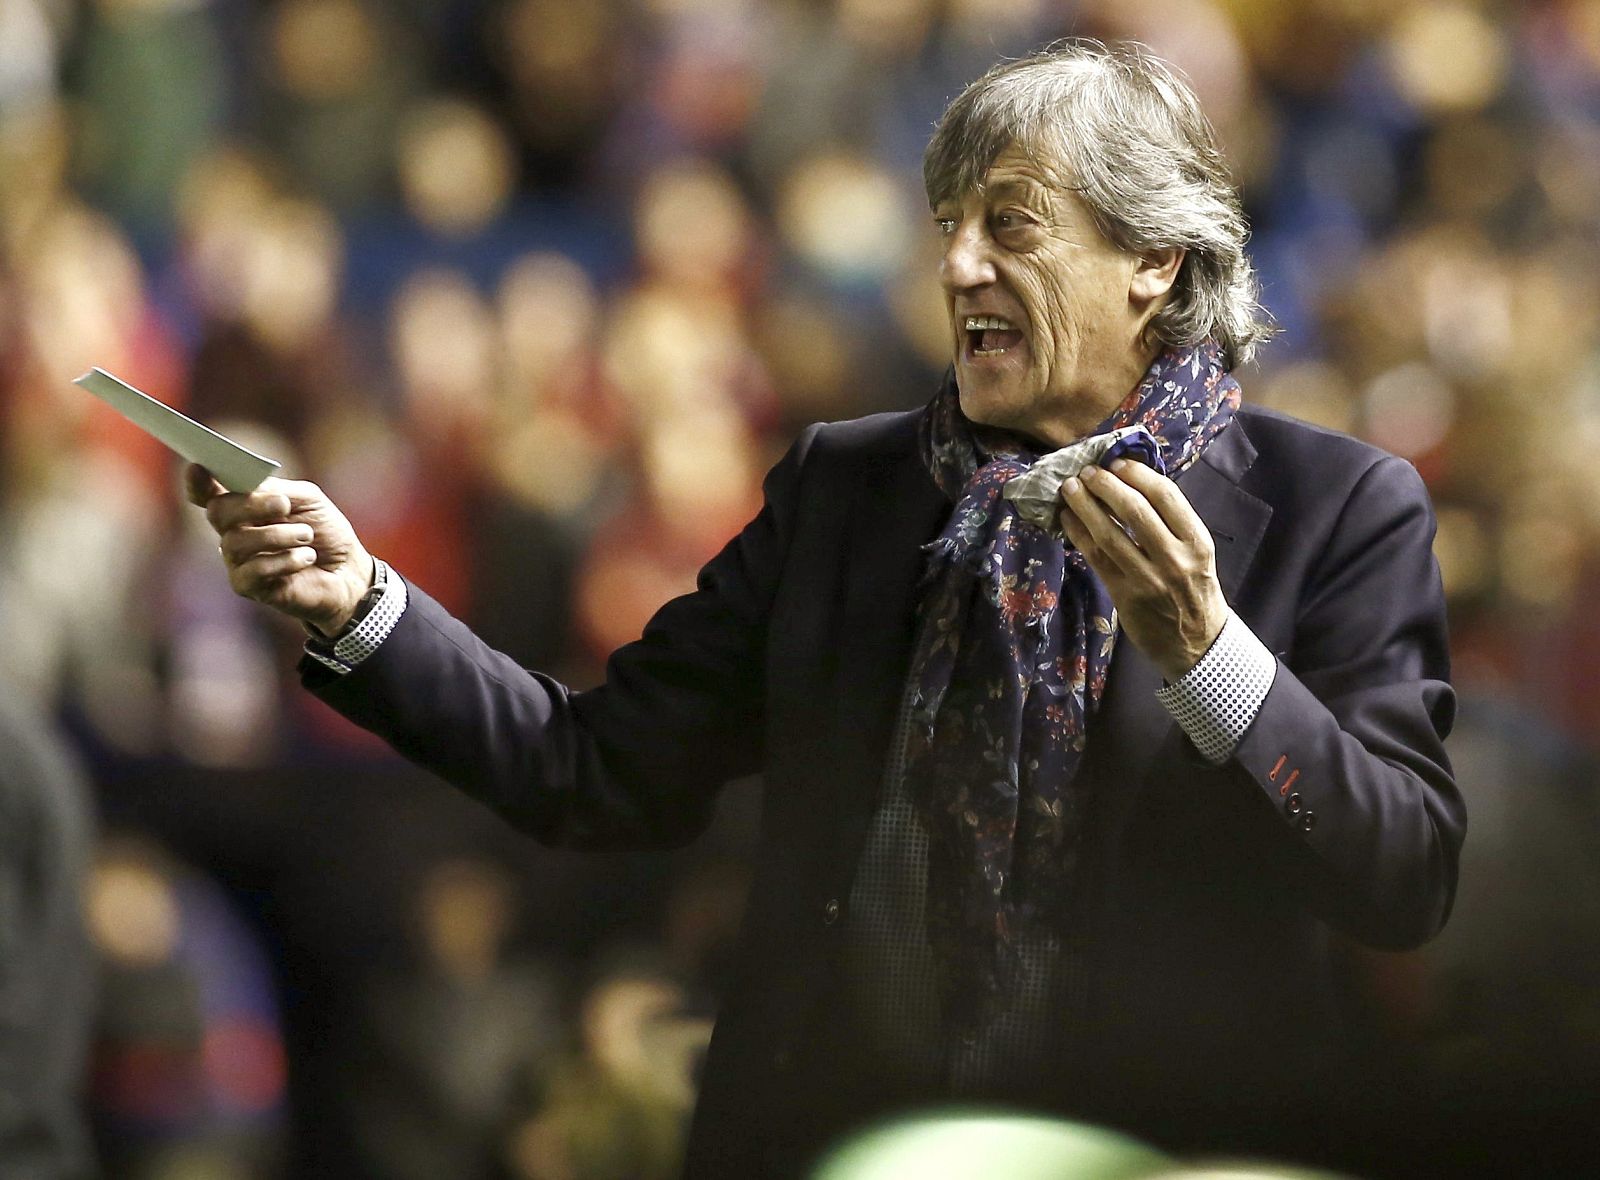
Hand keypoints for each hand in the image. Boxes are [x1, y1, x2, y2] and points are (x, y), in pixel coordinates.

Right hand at [185, 464, 374, 636]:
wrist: (347, 570)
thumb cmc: (324, 532)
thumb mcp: (307, 499)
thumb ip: (277, 489)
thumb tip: (250, 488)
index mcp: (243, 506)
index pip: (208, 493)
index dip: (198, 481)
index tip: (198, 466)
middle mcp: (233, 531)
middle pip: (217, 512)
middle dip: (250, 504)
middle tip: (284, 505)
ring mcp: (237, 560)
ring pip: (235, 542)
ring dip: (277, 535)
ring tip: (306, 536)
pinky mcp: (248, 586)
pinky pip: (253, 571)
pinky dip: (284, 561)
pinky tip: (306, 557)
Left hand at [1058, 458, 1225, 681]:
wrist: (1197, 641)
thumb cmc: (1194, 589)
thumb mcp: (1197, 553)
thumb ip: (1171, 523)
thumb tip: (1131, 483)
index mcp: (1197, 541)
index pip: (1166, 496)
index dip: (1137, 474)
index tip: (1117, 463)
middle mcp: (1175, 558)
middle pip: (1135, 511)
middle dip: (1106, 486)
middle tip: (1087, 472)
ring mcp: (1148, 578)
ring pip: (1110, 534)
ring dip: (1085, 506)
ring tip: (1070, 488)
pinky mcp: (1125, 595)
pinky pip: (1096, 558)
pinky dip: (1079, 534)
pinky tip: (1067, 518)